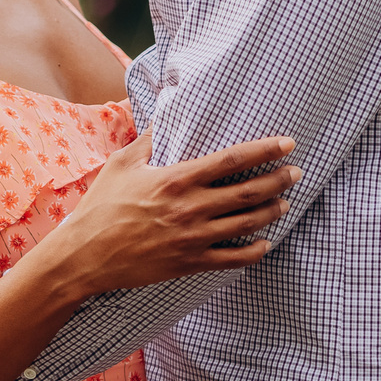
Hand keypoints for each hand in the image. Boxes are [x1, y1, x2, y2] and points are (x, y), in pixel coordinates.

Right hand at [39, 132, 299, 297]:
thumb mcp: (121, 164)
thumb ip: (149, 140)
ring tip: (283, 203)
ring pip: (247, 224)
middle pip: (248, 192)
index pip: (231, 161)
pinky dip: (255, 251)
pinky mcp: (189, 263)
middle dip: (278, 180)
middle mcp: (190, 208)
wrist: (85, 255)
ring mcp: (192, 238)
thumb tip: (166, 116)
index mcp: (175, 180)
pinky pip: (233, 258)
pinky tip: (264, 243)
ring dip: (271, 212)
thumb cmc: (100, 206)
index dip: (264, 150)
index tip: (287, 143)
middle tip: (295, 173)